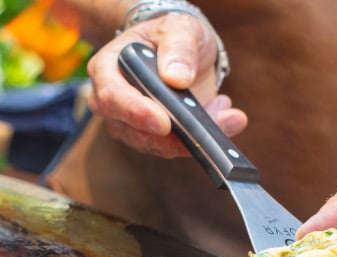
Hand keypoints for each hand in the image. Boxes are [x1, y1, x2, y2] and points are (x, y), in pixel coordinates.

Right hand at [85, 14, 246, 157]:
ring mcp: (129, 123)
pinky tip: (225, 120)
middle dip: (170, 136)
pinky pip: (172, 148)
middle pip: (131, 130)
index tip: (164, 123)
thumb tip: (177, 78)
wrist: (181, 50)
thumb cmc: (171, 36)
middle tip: (206, 130)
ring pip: (154, 144)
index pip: (111, 96)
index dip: (135, 112)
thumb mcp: (178, 28)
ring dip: (192, 138)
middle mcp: (112, 101)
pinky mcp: (151, 138)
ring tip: (228, 117)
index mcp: (107, 68)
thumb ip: (178, 47)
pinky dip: (200, 140)